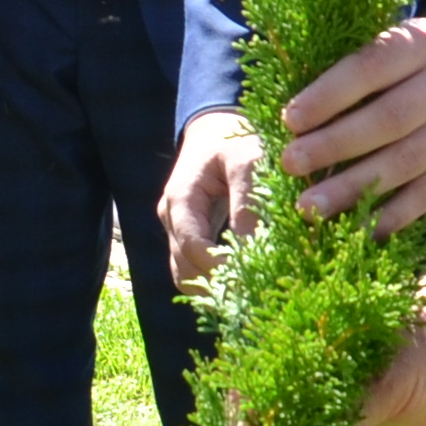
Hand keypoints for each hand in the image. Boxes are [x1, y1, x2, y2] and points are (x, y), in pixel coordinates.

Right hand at [161, 110, 263, 287]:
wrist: (217, 130)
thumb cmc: (234, 141)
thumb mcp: (247, 160)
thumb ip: (248, 202)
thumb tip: (254, 250)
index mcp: (180, 198)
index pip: (193, 246)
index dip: (220, 267)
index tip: (253, 278)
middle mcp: (172, 219)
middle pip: (184, 268)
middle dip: (216, 285)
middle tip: (254, 294)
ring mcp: (177, 230)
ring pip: (185, 275)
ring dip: (213, 289)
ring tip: (249, 296)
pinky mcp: (188, 237)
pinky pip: (193, 269)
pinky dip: (213, 281)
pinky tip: (239, 286)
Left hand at [280, 14, 425, 232]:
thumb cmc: (422, 60)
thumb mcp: (401, 44)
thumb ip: (360, 70)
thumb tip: (297, 117)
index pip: (372, 68)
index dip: (329, 95)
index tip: (290, 119)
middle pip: (389, 120)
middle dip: (334, 145)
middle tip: (290, 163)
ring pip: (405, 164)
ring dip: (353, 190)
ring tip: (309, 207)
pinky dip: (389, 216)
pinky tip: (353, 230)